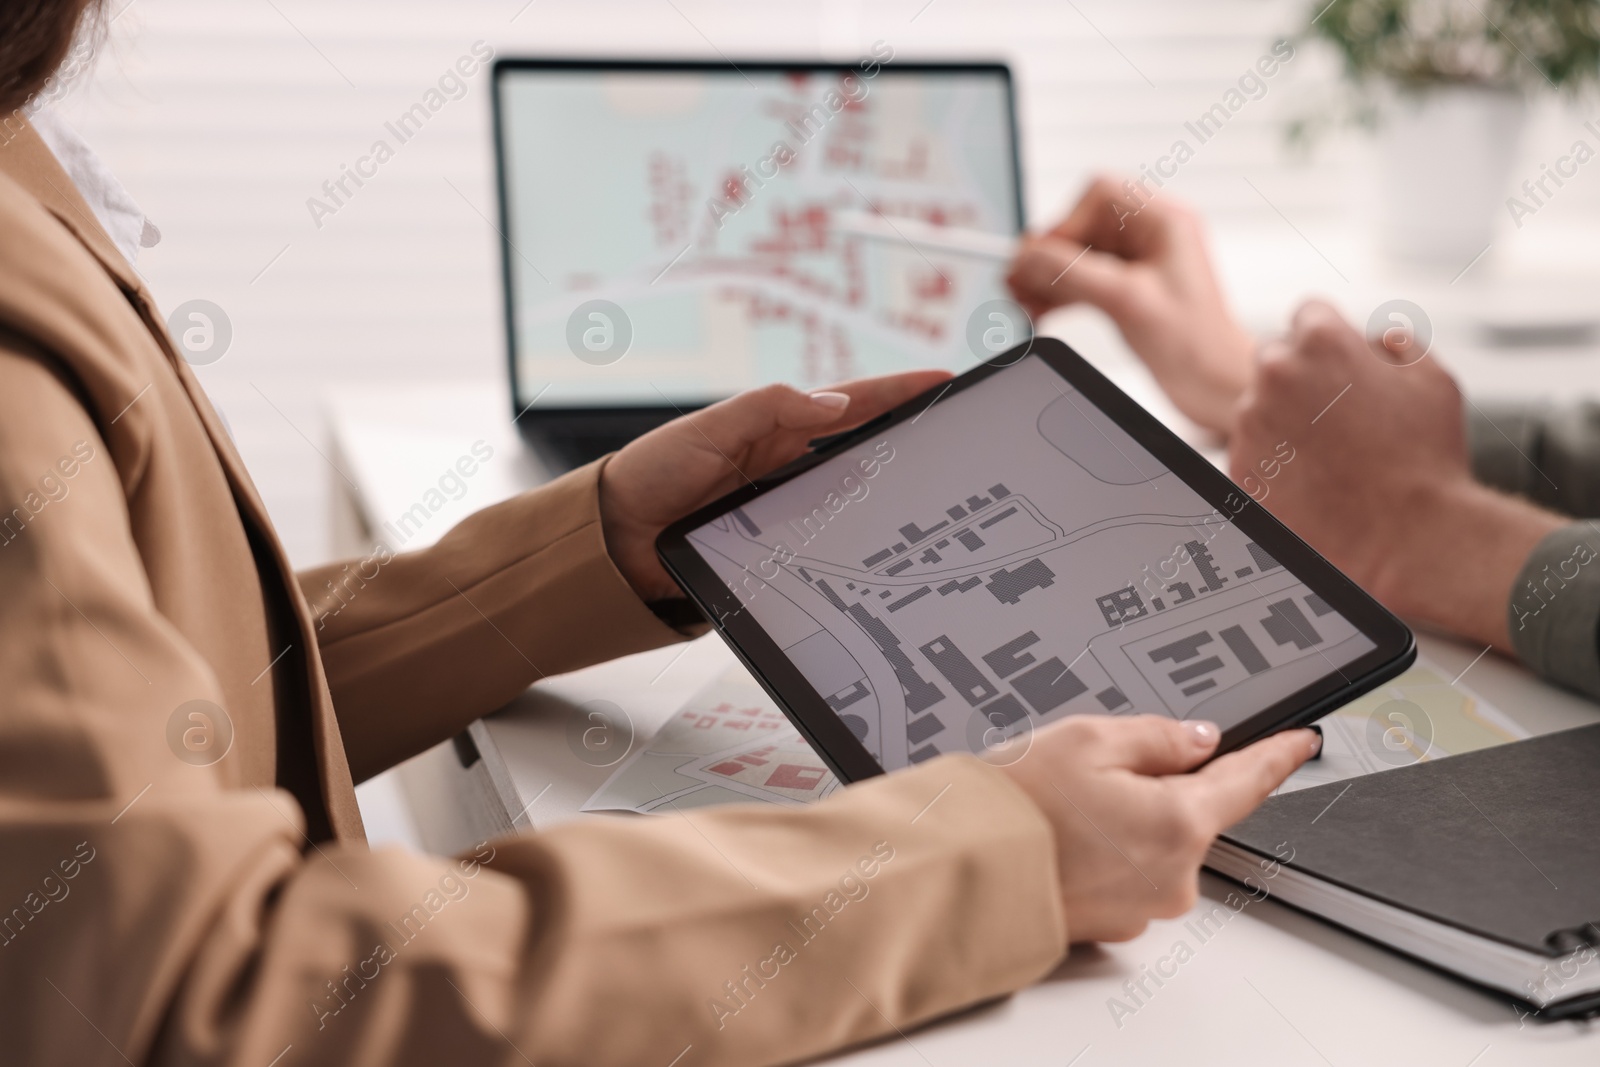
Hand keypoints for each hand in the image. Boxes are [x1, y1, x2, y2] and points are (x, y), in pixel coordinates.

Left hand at [600, 372, 951, 602]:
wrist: (612, 540)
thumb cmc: (650, 472)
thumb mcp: (708, 430)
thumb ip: (768, 409)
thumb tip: (834, 404)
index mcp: (773, 428)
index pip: (848, 405)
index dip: (895, 393)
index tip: (942, 382)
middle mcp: (785, 467)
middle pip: (860, 451)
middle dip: (907, 441)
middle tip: (954, 440)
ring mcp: (785, 510)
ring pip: (850, 501)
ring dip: (887, 497)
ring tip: (934, 492)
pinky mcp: (777, 552)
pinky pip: (824, 546)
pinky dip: (853, 546)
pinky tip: (881, 553)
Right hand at [999, 715, 1317, 941]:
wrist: (962, 873)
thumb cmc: (1016, 809)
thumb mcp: (1088, 739)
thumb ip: (1157, 735)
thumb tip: (1196, 740)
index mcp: (1179, 822)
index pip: (1248, 781)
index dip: (1277, 754)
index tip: (1302, 742)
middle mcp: (1173, 875)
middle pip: (1188, 812)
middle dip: (1155, 784)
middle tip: (1094, 767)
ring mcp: (1143, 907)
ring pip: (1152, 844)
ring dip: (1123, 820)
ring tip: (1059, 806)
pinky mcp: (1112, 926)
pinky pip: (1123, 875)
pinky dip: (1101, 853)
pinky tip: (1057, 837)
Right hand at [1007, 176, 1254, 435]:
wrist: (1216, 386)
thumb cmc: (1194, 345)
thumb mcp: (1125, 301)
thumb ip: (1072, 273)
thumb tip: (1027, 255)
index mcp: (1164, 222)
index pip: (1098, 198)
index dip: (1063, 226)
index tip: (1040, 260)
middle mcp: (1152, 234)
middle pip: (1082, 226)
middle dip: (1048, 256)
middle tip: (1017, 283)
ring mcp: (1140, 262)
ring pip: (1078, 254)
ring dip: (1047, 277)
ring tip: (1023, 302)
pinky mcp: (1130, 289)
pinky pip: (1084, 278)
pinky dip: (1059, 293)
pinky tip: (1041, 310)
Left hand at [1230, 301, 1562, 649]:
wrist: (1408, 537)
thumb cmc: (1427, 459)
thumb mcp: (1432, 378)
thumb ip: (1395, 343)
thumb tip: (1372, 339)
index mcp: (1322, 341)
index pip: (1309, 315)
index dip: (1329, 338)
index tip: (1339, 364)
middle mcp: (1277, 373)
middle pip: (1275, 357)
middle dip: (1300, 376)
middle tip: (1335, 415)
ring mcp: (1251, 421)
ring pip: (1259, 406)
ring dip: (1285, 421)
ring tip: (1331, 457)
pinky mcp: (1239, 465)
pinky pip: (1251, 452)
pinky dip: (1273, 461)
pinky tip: (1311, 481)